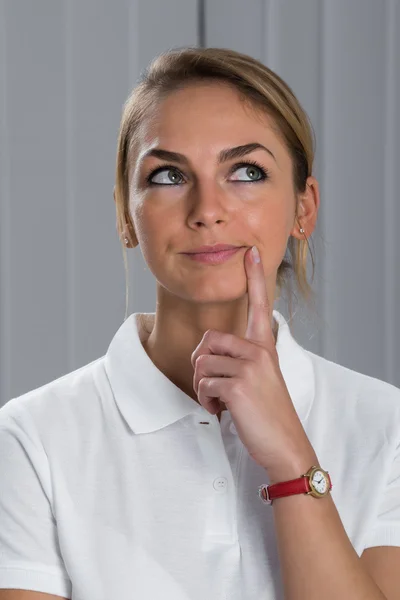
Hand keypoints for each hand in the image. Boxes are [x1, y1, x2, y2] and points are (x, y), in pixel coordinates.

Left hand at [191, 246, 315, 476]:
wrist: (286, 445)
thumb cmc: (268, 413)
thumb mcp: (261, 378)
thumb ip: (240, 359)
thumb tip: (207, 354)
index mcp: (264, 347)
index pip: (259, 305)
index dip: (254, 277)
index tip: (251, 252)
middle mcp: (258, 351)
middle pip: (207, 341)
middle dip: (201, 367)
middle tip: (215, 386)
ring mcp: (249, 367)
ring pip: (201, 365)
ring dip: (204, 389)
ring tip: (222, 402)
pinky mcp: (238, 386)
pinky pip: (203, 386)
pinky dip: (206, 403)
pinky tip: (223, 411)